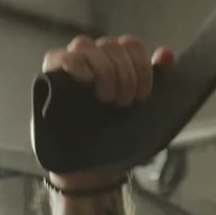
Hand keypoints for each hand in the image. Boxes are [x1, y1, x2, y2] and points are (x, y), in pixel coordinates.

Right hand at [40, 35, 174, 190]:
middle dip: (124, 74)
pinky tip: (85, 80)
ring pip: (84, 45)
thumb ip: (155, 80)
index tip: (143, 95)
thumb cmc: (120, 139)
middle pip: (110, 45)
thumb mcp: (146, 112)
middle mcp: (93, 60)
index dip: (141, 65)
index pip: (130, 45)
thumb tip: (166, 53)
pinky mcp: (49, 79)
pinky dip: (74, 64)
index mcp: (117, 64)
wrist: (95, 170)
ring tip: (106, 99)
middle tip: (124, 104)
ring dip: (102, 70)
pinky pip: (57, 57)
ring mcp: (70, 68)